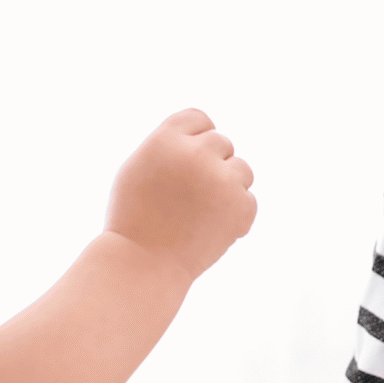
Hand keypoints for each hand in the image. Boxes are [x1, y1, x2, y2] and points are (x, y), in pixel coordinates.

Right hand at [107, 109, 257, 281]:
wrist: (143, 264)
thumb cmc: (135, 217)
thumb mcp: (139, 168)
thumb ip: (170, 144)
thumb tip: (205, 132)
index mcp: (166, 139)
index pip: (199, 118)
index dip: (195, 139)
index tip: (188, 160)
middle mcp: (196, 153)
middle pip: (222, 143)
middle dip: (211, 165)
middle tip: (189, 196)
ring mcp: (221, 180)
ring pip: (242, 169)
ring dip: (227, 186)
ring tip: (199, 213)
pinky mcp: (241, 206)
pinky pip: (248, 199)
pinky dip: (234, 214)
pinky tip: (209, 229)